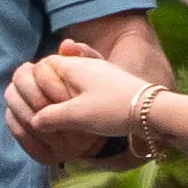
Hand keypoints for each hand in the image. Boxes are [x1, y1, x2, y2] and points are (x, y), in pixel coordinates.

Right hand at [8, 47, 160, 169]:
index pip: (41, 67)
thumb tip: (35, 122)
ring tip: (62, 120)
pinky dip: (77, 102)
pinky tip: (81, 118)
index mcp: (73, 67)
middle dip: (46, 94)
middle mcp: (85, 65)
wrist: (153, 111)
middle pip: (54, 74)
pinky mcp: (110, 85)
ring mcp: (99, 74)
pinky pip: (83, 90)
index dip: (34, 86)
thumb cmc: (113, 109)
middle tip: (45, 115)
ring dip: (62, 100)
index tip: (38, 108)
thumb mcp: (77, 116)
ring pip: (69, 83)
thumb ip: (51, 117)